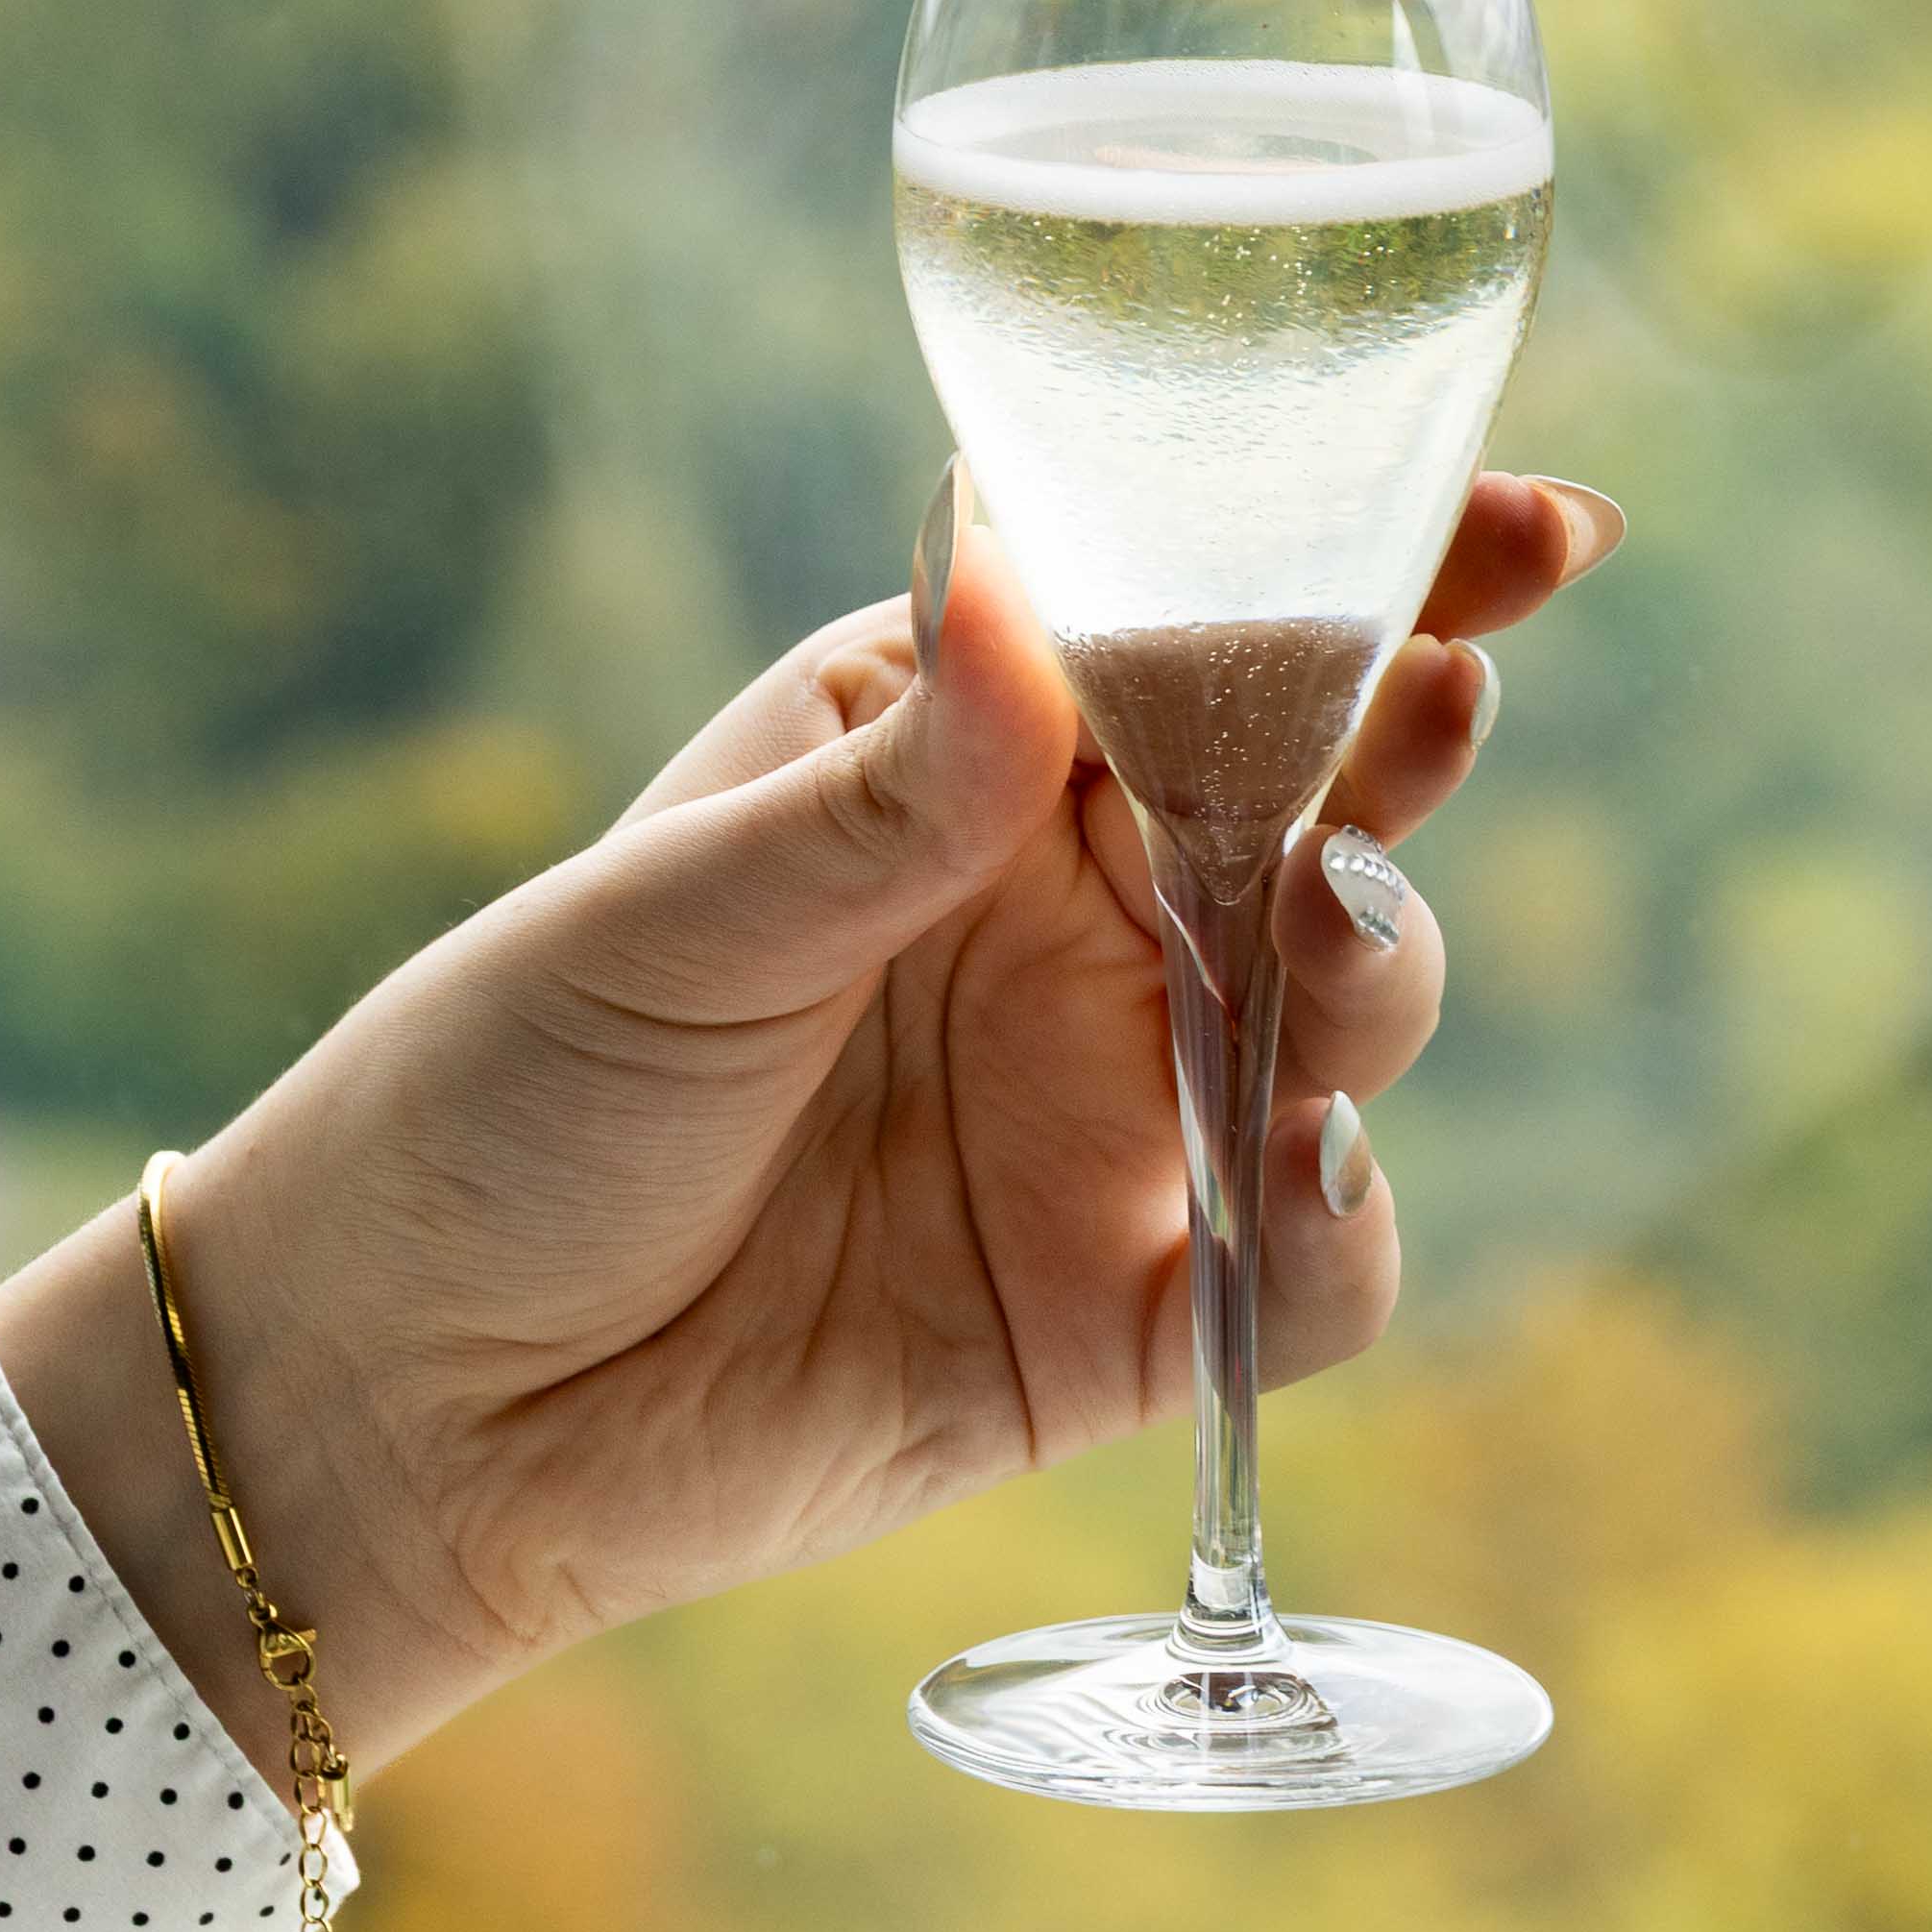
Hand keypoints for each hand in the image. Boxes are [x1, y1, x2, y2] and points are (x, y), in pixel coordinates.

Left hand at [0, 477, 1621, 1780]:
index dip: (1378, 579)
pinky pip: (1311, 1271)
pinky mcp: (1118, 1316)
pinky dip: (1335, 1230)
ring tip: (1315, 941)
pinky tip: (1290, 1183)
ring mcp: (1108, 1119)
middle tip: (1430, 709)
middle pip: (1318, 813)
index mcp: (959, 767)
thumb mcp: (674, 920)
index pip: (1203, 641)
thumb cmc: (499, 1101)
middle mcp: (1065, 926)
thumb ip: (890, 794)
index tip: (1532, 526)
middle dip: (1409, 753)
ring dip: (1373, 966)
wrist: (399, 1405)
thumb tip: (1031, 587)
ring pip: (1343, 1017)